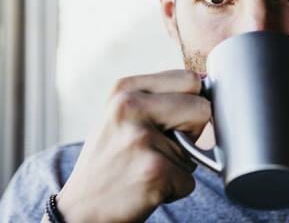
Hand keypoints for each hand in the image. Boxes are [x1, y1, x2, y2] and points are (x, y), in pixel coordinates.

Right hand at [55, 70, 210, 221]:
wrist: (80, 209)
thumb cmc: (109, 161)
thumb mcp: (122, 116)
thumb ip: (158, 98)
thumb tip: (208, 86)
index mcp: (125, 88)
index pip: (189, 79)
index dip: (192, 102)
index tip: (177, 120)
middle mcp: (130, 106)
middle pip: (202, 108)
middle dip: (194, 132)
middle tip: (163, 147)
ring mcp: (141, 137)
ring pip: (198, 149)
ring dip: (181, 165)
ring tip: (146, 168)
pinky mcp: (154, 170)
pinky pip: (190, 179)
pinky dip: (175, 188)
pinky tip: (146, 187)